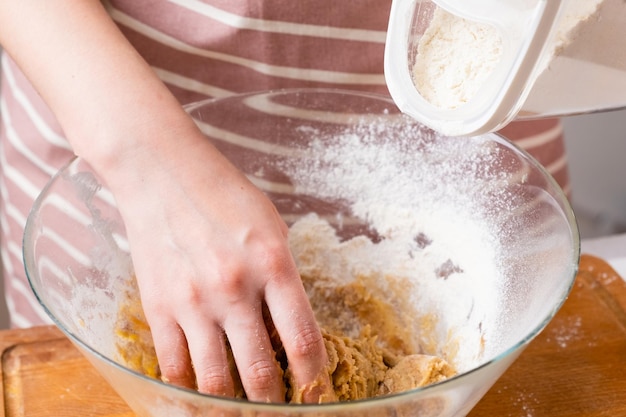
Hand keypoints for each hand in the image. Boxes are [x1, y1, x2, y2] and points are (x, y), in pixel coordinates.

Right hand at [110, 130, 331, 402]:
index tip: (318, 389)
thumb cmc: (224, 193)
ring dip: (233, 408)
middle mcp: (234, 289)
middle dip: (275, 403)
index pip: (303, 339)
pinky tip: (201, 398)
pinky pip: (174, 367)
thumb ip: (282, 277)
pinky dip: (189, 392)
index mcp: (273, 264)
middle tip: (280, 409)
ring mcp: (192, 302)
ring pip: (214, 382)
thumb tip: (288, 325)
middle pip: (259, 374)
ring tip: (244, 413)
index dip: (315, 376)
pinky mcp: (158, 307)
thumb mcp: (271, 225)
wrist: (161, 172)